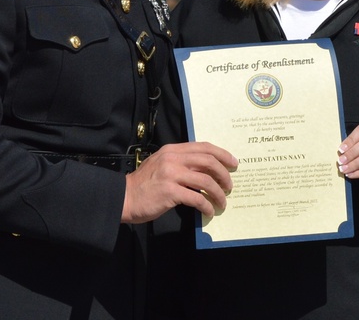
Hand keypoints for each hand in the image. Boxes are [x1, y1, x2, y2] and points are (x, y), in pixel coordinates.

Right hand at [121, 142, 236, 223]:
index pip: (204, 147)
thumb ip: (180, 162)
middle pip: (209, 162)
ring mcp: (171, 175)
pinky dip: (206, 206)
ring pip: (206, 181)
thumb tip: (206, 170)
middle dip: (224, 174)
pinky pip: (196, 198)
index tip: (234, 163)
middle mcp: (173, 158)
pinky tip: (209, 212)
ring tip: (222, 202)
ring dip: (218, 193)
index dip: (222, 154)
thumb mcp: (161, 164)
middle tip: (229, 186)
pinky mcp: (170, 192)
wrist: (124, 197)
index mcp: (173, 150)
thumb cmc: (144, 183)